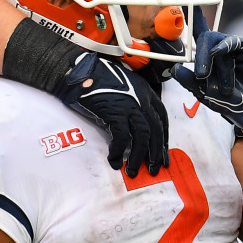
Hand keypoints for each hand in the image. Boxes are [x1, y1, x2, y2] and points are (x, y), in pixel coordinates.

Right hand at [54, 52, 167, 176]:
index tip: (162, 153)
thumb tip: (131, 126)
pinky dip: (118, 151)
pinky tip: (114, 160)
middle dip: (156, 152)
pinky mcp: (115, 111)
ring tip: (133, 171)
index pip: (161, 119)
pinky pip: (122, 137)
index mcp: (145, 92)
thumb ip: (131, 103)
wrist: (79, 71)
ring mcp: (129, 104)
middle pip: (156, 130)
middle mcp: (141, 98)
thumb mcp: (123, 88)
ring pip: (143, 136)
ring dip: (139, 156)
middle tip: (154, 169)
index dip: (163, 138)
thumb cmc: (97, 80)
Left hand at [170, 0, 242, 131]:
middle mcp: (220, 46)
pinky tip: (219, 53)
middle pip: (203, 37)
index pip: (197, 29)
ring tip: (208, 78)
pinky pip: (233, 42)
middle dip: (198, 56)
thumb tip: (176, 69)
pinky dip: (223, 47)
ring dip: (209, 60)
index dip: (192, 9)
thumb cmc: (229, 101)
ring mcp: (234, 45)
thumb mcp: (204, 93)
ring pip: (214, 41)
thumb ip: (190, 82)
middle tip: (201, 76)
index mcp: (208, 54)